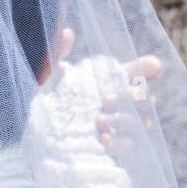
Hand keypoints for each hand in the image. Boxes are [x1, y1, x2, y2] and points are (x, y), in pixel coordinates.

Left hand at [55, 28, 160, 153]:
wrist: (34, 138)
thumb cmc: (43, 103)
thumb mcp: (46, 78)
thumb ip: (55, 54)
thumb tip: (66, 32)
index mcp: (106, 85)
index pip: (133, 74)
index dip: (145, 68)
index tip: (152, 65)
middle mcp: (117, 107)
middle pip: (143, 99)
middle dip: (131, 97)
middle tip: (106, 99)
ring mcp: (118, 131)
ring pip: (140, 124)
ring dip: (125, 121)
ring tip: (99, 121)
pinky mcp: (115, 154)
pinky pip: (132, 151)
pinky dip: (122, 145)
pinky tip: (104, 141)